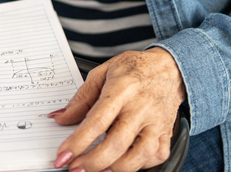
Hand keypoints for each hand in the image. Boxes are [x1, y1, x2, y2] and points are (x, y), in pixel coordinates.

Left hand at [49, 49, 185, 171]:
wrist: (169, 68)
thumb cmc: (135, 69)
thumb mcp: (102, 72)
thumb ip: (81, 98)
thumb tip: (61, 118)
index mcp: (122, 89)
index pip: (97, 121)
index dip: (78, 142)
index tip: (63, 155)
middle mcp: (141, 108)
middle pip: (116, 143)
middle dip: (92, 162)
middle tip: (75, 169)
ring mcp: (156, 123)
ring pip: (138, 156)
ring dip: (115, 168)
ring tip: (97, 170)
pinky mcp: (166, 134)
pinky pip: (155, 158)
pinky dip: (139, 166)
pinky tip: (123, 162)